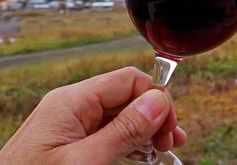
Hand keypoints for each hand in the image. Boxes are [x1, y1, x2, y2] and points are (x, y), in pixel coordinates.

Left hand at [0, 67, 186, 164]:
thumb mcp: (86, 160)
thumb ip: (124, 130)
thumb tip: (159, 101)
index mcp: (71, 100)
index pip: (127, 80)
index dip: (155, 99)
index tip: (170, 127)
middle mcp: (70, 106)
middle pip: (124, 97)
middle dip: (152, 116)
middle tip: (170, 143)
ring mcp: (67, 124)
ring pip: (117, 116)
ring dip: (143, 131)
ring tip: (162, 150)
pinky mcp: (66, 143)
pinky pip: (104, 133)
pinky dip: (126, 142)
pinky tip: (140, 154)